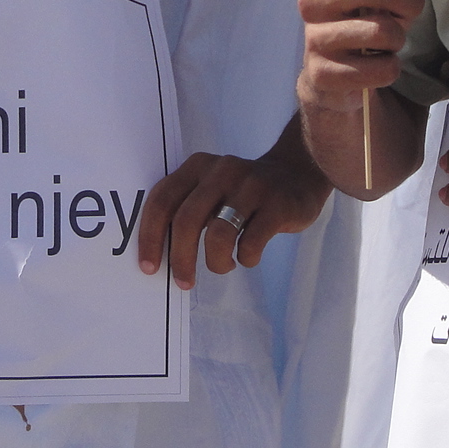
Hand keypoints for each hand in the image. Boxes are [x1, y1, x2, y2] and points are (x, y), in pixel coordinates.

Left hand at [135, 123, 334, 288]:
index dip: (150, 236)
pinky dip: (245, 259)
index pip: (162, 200)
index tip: (149, 267)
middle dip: (181, 258)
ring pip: (219, 234)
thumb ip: (185, 208)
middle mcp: (222, 171)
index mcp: (198, 166)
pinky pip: (251, 243)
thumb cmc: (243, 191)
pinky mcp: (277, 204)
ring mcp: (251, 186)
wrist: (299, 173)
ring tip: (223, 265)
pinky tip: (247, 257)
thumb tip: (158, 253)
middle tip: (183, 281)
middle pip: (187, 220)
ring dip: (216, 262)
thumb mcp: (211, 187)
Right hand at [296, 0, 424, 112]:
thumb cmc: (363, 18)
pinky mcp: (321, 72)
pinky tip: (379, 64)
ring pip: (381, 31)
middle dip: (408, 1)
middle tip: (408, 12)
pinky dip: (391, 68)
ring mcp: (313, 36)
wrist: (335, 75)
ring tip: (389, 41)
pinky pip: (379, 69)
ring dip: (399, 38)